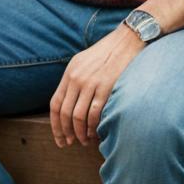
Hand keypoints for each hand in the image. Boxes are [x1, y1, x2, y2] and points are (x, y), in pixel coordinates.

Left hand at [50, 24, 143, 147]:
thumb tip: (68, 104)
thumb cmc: (107, 52)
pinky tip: (97, 132)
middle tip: (71, 143)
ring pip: (78, 116)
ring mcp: (91, 82)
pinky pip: (95, 113)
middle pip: (65, 113)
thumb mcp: (84, 62)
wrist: (127, 39)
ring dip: (80, 133)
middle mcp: (77, 78)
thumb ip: (74, 79)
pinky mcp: (106, 86)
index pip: (56, 104)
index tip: (60, 138)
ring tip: (85, 141)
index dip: (55, 125)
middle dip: (66, 133)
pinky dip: (94, 127)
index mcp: (70, 72)